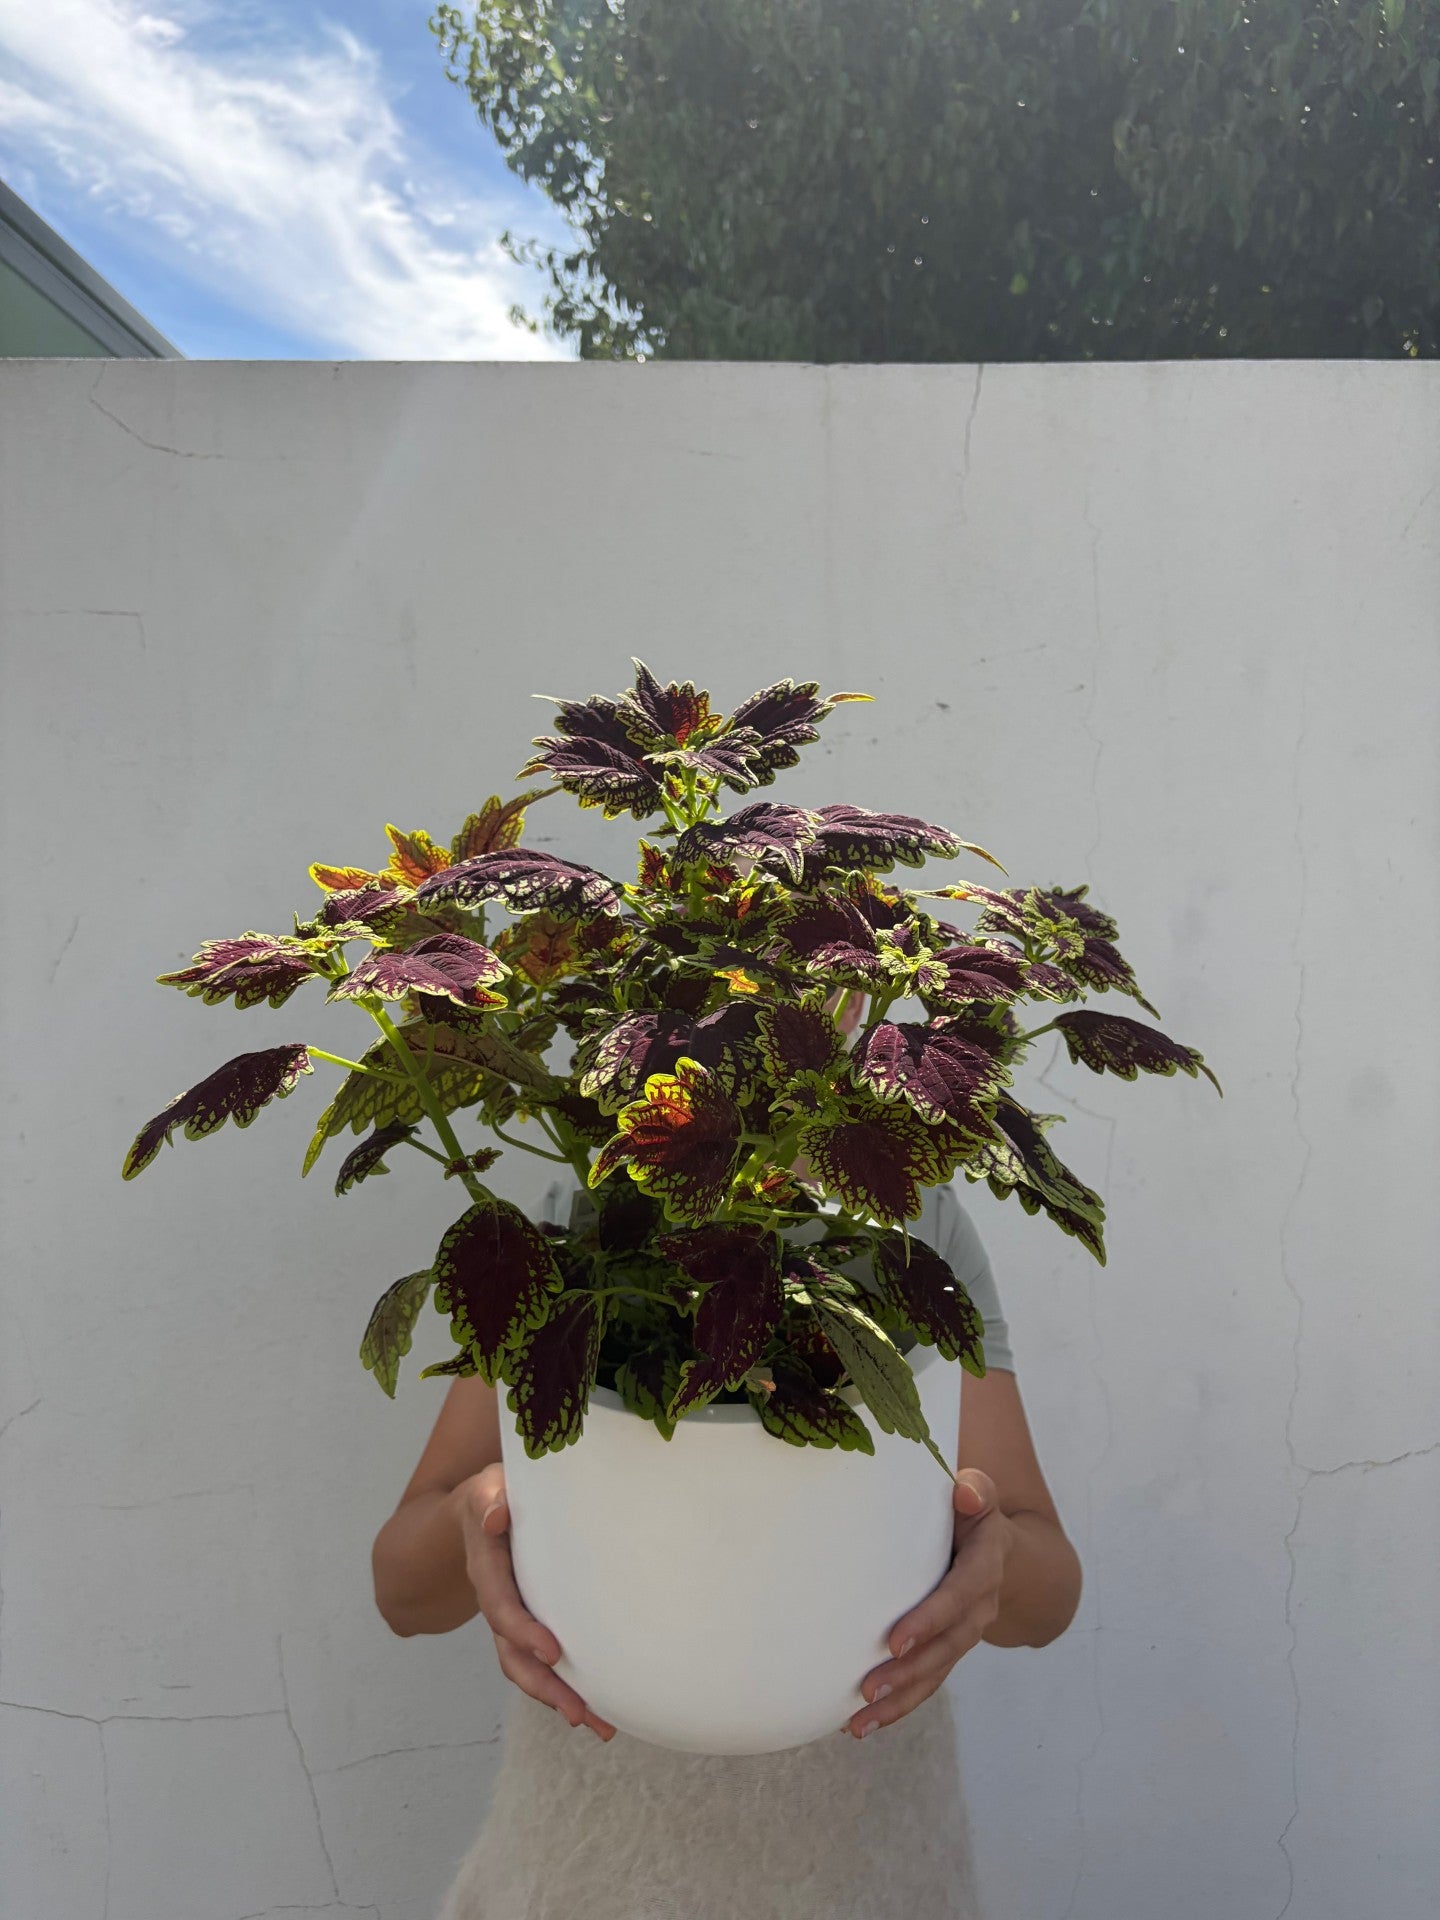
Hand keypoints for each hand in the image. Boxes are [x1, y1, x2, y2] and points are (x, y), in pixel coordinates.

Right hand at [457, 1463, 616, 1740]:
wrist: (476, 1511)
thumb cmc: (495, 1492)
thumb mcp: (488, 1486)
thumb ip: (491, 1498)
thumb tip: (494, 1516)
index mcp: (486, 1565)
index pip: (500, 1602)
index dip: (522, 1630)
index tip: (552, 1652)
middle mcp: (497, 1597)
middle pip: (511, 1651)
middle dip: (542, 1685)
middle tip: (577, 1712)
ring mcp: (512, 1615)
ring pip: (527, 1667)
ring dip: (559, 1698)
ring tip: (599, 1726)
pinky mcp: (530, 1623)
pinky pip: (541, 1662)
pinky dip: (566, 1687)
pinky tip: (599, 1710)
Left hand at [844, 1468, 1011, 1738]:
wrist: (1002, 1549)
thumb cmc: (974, 1513)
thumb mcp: (982, 1495)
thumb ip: (977, 1491)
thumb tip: (967, 1491)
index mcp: (985, 1566)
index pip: (959, 1596)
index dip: (931, 1619)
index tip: (895, 1640)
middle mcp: (979, 1607)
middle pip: (946, 1648)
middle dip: (909, 1671)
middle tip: (869, 1689)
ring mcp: (964, 1634)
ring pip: (935, 1674)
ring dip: (899, 1701)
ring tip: (858, 1723)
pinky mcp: (946, 1650)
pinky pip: (926, 1683)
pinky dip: (897, 1706)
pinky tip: (859, 1724)